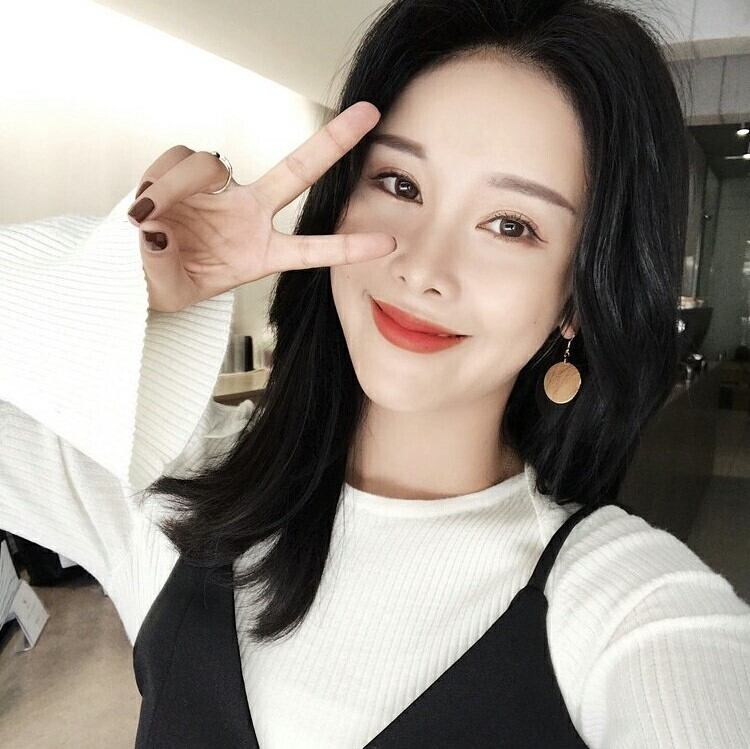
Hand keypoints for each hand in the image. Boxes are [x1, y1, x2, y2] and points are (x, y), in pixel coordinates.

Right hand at [127, 101, 395, 312]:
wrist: (140, 267)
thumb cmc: (167, 282)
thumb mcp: (170, 291)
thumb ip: (164, 268)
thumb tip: (156, 236)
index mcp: (260, 255)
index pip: (312, 250)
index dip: (349, 246)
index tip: (388, 242)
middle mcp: (249, 216)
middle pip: (299, 171)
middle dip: (334, 141)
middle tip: (369, 114)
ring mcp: (221, 192)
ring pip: (211, 163)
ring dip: (178, 184)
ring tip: (151, 214)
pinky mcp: (186, 175)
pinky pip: (177, 159)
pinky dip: (159, 178)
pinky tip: (146, 202)